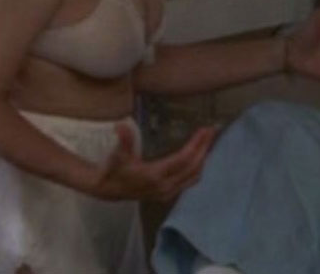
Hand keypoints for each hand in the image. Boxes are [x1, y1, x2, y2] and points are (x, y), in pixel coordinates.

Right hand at [90, 122, 216, 201]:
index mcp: (155, 175)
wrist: (108, 189)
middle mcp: (165, 186)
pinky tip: (199, 156)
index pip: (183, 159)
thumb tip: (120, 125)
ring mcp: (167, 192)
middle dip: (204, 148)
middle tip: (212, 131)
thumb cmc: (113, 169)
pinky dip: (197, 168)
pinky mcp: (167, 194)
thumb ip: (123, 140)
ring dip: (203, 158)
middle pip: (193, 167)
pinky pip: (189, 181)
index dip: (196, 144)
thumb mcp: (117, 154)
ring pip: (193, 176)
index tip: (205, 130)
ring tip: (208, 141)